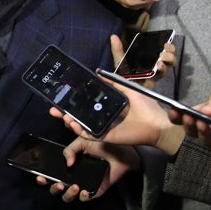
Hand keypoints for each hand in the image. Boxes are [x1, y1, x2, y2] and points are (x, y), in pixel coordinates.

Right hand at [37, 136, 139, 201]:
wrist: (121, 151)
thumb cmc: (101, 145)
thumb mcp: (82, 142)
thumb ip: (70, 149)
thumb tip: (67, 163)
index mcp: (68, 167)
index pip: (52, 175)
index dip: (43, 178)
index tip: (40, 176)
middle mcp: (74, 177)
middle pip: (57, 189)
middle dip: (53, 188)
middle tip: (58, 184)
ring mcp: (84, 184)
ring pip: (68, 197)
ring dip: (67, 194)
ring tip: (73, 186)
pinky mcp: (95, 190)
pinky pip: (86, 198)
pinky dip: (83, 197)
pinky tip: (84, 191)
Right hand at [50, 75, 184, 154]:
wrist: (157, 123)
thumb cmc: (146, 107)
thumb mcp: (128, 89)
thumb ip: (113, 82)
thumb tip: (97, 73)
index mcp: (106, 107)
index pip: (84, 104)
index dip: (71, 101)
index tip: (61, 96)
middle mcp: (102, 118)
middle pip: (78, 116)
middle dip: (64, 113)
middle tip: (53, 109)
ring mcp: (103, 128)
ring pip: (81, 126)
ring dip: (70, 122)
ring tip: (63, 116)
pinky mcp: (107, 136)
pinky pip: (90, 135)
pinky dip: (81, 131)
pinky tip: (74, 124)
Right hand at [167, 83, 210, 154]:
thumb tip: (201, 109)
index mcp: (204, 112)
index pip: (185, 116)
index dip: (177, 115)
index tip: (173, 110)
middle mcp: (208, 126)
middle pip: (190, 130)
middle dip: (187, 124)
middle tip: (190, 118)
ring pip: (202, 139)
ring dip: (201, 132)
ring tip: (203, 123)